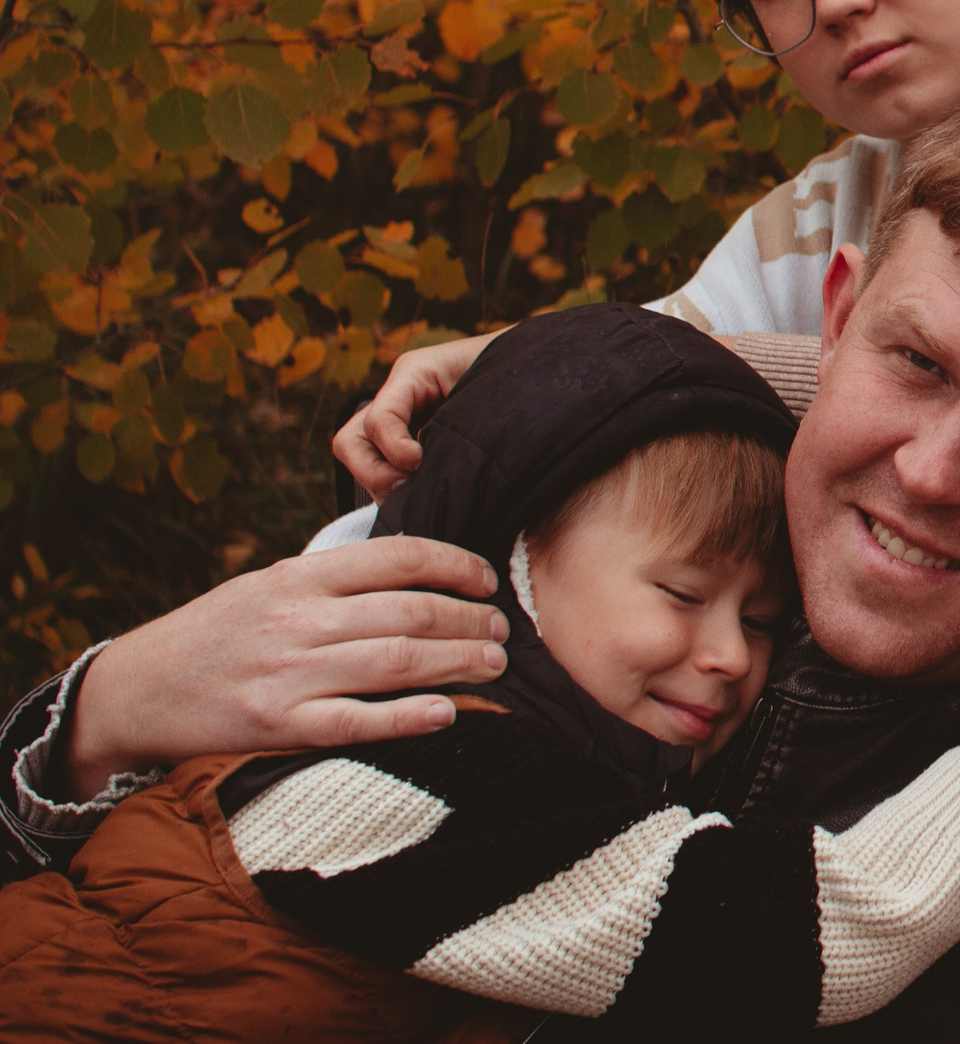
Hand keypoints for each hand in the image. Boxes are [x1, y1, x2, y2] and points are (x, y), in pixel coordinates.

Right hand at [64, 536, 507, 798]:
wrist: (132, 690)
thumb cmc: (213, 634)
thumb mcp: (266, 586)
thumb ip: (331, 581)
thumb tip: (416, 576)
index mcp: (298, 577)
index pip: (399, 557)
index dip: (456, 566)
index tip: (486, 582)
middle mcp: (298, 620)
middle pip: (410, 613)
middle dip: (469, 621)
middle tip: (503, 632)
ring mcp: (288, 674)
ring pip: (395, 662)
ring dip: (457, 662)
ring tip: (494, 665)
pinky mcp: (277, 727)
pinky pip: (355, 721)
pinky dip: (406, 716)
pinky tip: (447, 712)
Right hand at [331, 330, 501, 500]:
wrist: (534, 370)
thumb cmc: (518, 373)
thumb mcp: (494, 386)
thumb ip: (467, 418)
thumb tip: (435, 466)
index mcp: (415, 372)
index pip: (378, 418)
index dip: (394, 448)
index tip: (423, 463)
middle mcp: (397, 396)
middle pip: (350, 443)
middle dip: (377, 475)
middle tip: (414, 491)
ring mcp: (397, 421)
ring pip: (359, 461)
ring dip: (385, 485)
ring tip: (424, 496)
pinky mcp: (406, 443)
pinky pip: (382, 470)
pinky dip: (396, 489)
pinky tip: (428, 497)